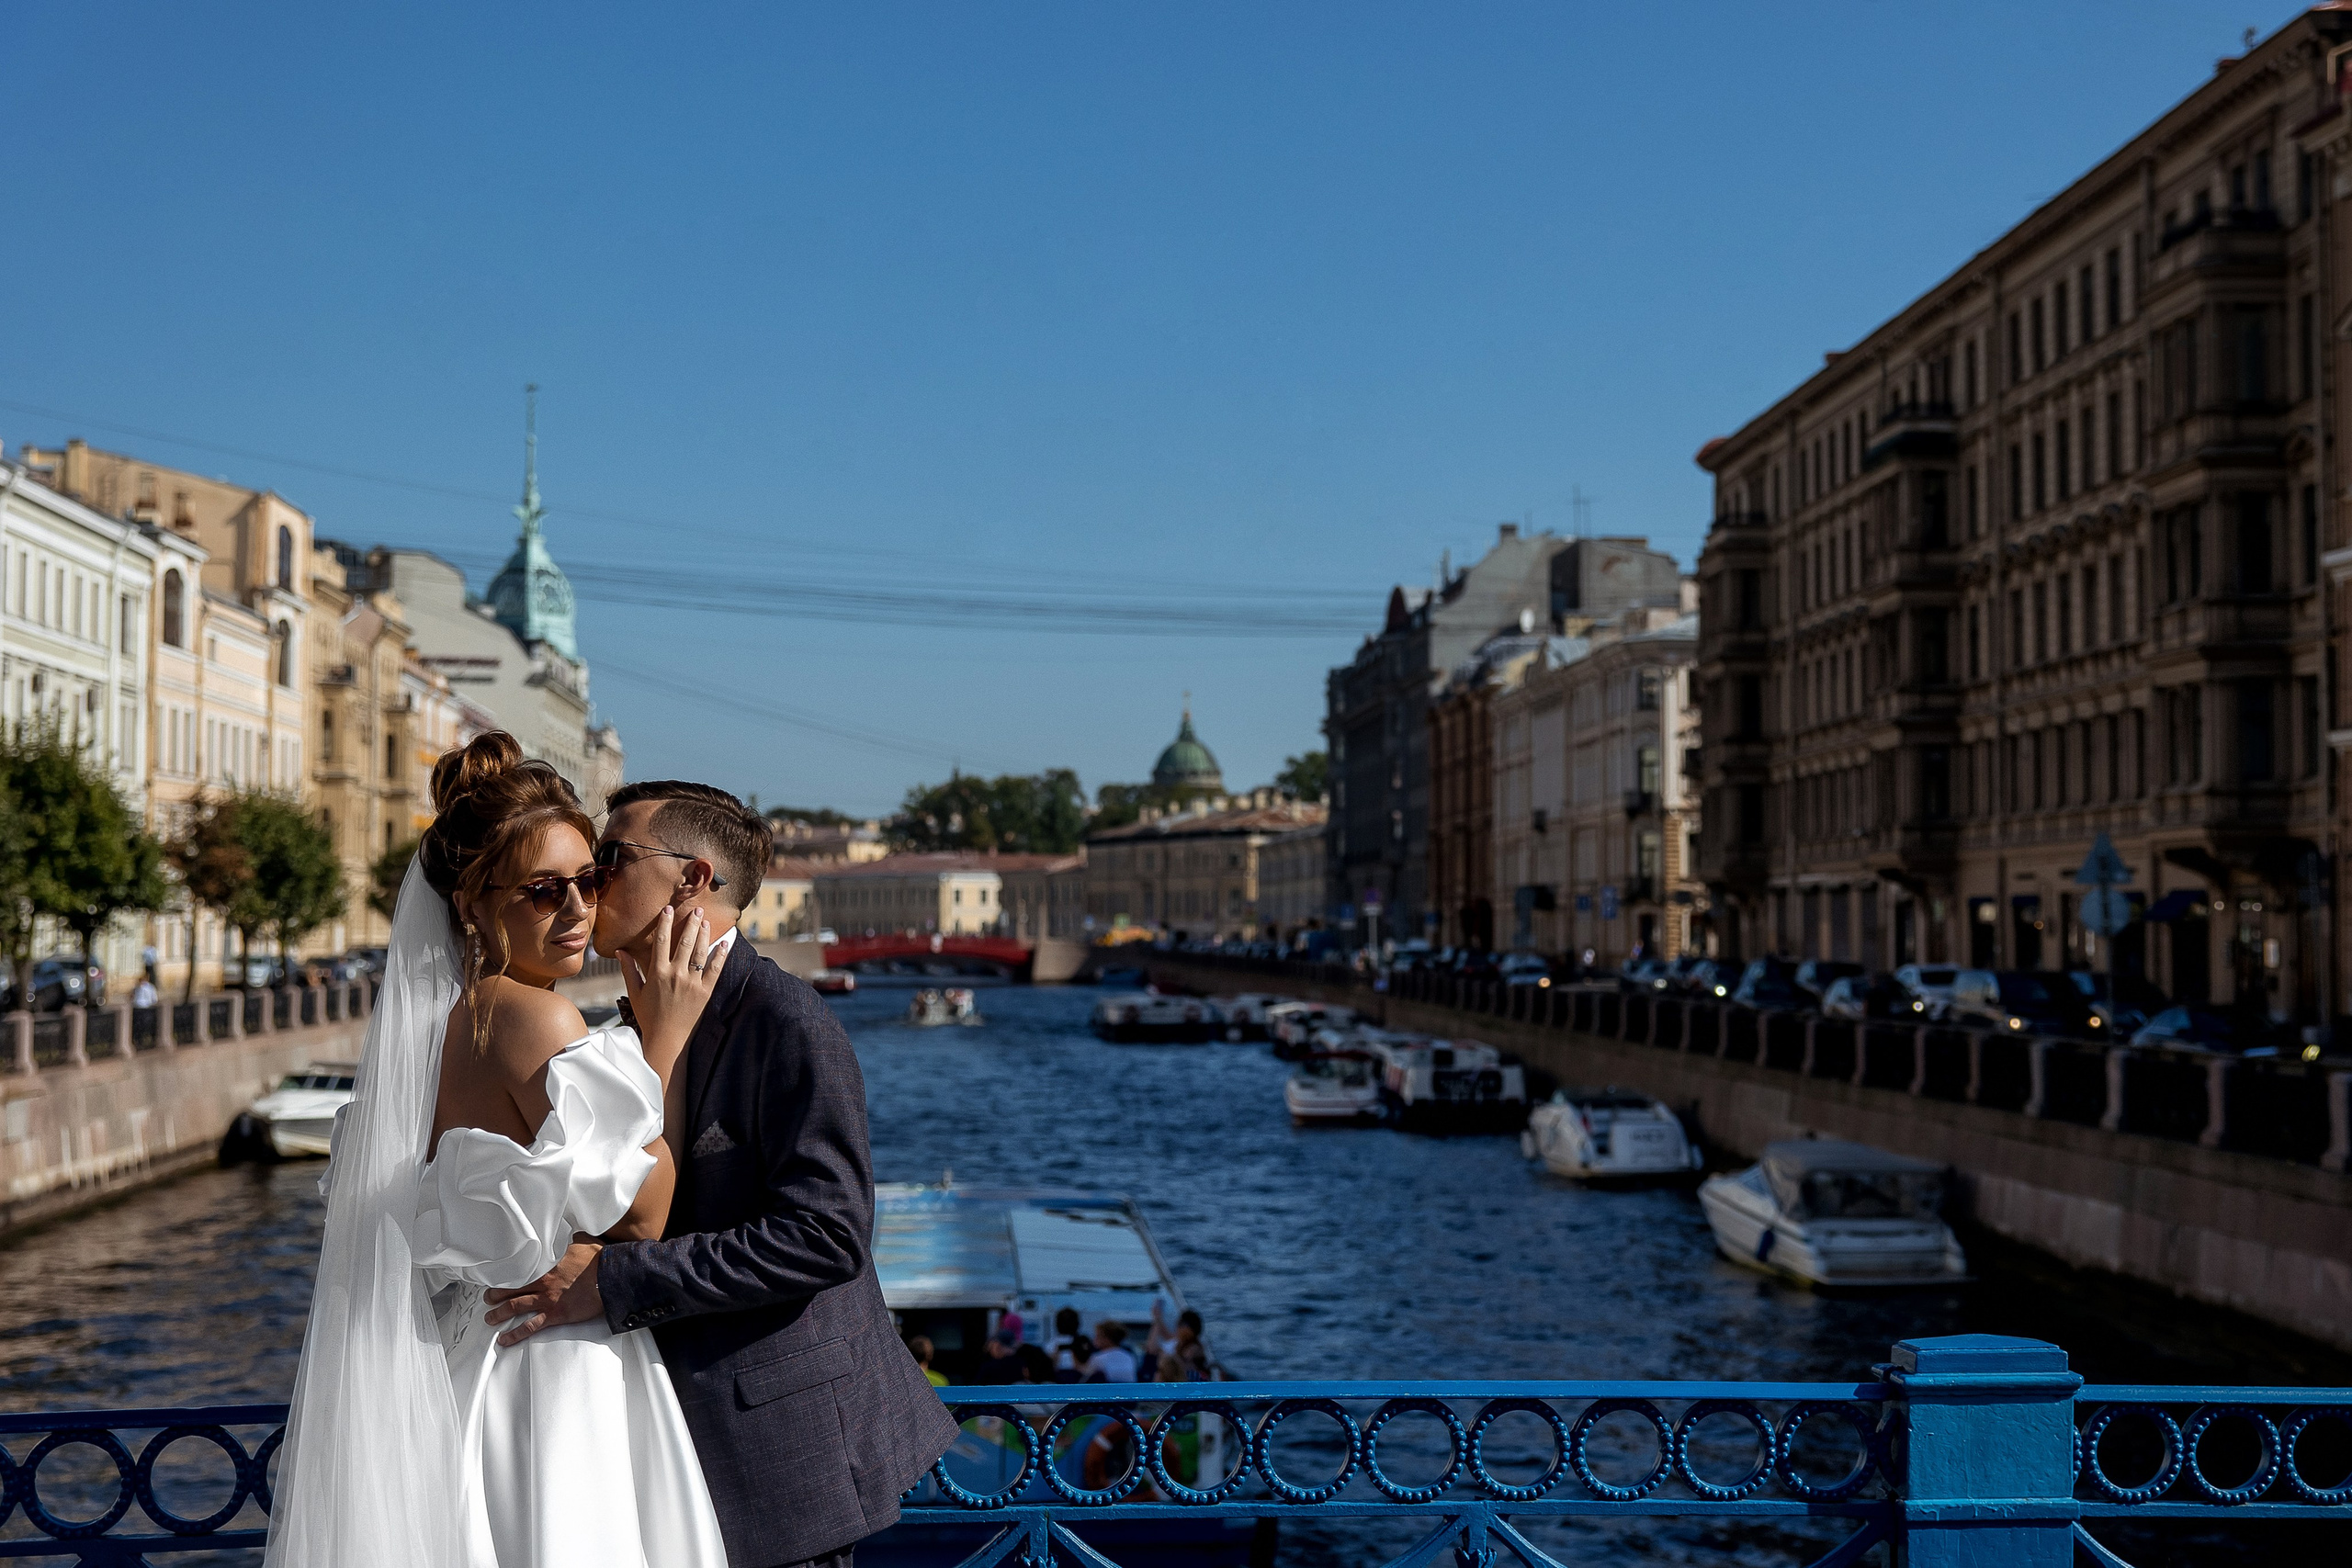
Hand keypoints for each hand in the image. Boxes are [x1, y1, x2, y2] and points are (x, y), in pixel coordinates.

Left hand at [484, 1240, 602, 1346]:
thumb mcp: (582, 1241)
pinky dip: (515, 1334)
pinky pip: (530, 1326)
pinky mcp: (555, 1314)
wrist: (612, 1277)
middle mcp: (542, 1281)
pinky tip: (505, 1339)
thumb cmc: (600, 1260)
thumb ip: (569, 1239)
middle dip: (495, 1294)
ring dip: (499, 1314)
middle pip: (510, 1288)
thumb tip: (567, 1234)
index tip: (498, 1275)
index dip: (506, 1273)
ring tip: (490, 1318)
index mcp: (546, 1263)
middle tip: (488, 1298)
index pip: (519, 1268)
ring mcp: (547, 1299)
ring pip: (514, 1306)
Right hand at [622, 907, 724, 1080]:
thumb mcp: (635, 993)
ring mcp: (692, 983)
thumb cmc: (649, 1017)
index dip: (666, 923)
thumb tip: (619, 951)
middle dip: (691, 923)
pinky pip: (716, 970)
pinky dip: (721, 955)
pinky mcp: (705, 992)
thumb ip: (628, 970)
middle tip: (697, 909)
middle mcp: (676, 975)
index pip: (662, 941)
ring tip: (706, 921)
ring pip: (701, 953)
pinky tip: (725, 942)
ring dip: (705, 934)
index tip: (669, 909)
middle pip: (685, 942)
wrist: (667, 1039)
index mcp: (657, 973)